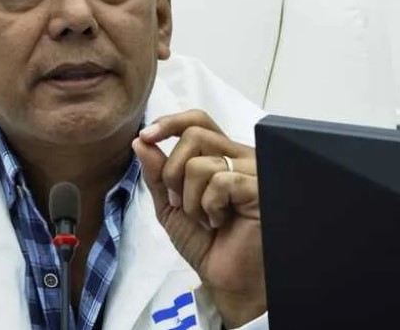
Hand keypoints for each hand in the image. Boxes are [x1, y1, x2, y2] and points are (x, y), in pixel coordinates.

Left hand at [132, 110, 265, 327]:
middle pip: (194, 135)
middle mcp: (238, 156)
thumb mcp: (170, 204)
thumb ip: (156, 173)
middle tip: (179, 202)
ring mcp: (252, 170)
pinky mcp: (259, 188)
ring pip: (201, 161)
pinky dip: (210, 206)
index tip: (146, 137)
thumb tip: (141, 142)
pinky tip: (220, 222)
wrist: (224, 278)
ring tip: (206, 218)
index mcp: (219, 155)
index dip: (170, 123)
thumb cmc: (205, 242)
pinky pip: (221, 181)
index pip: (197, 120)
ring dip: (191, 198)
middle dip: (173, 172)